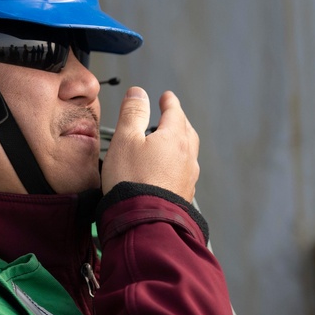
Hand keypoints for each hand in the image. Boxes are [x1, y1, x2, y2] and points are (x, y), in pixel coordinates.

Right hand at [101, 87, 199, 201]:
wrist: (143, 221)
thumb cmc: (131, 180)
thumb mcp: (126, 140)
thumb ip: (133, 113)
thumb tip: (139, 93)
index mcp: (174, 138)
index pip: (175, 112)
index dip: (169, 102)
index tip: (167, 97)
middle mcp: (187, 157)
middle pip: (187, 132)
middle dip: (179, 122)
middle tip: (171, 116)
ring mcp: (188, 178)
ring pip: (188, 153)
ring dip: (180, 144)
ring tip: (169, 143)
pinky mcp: (183, 196)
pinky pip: (184, 173)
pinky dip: (178, 165)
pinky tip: (169, 171)